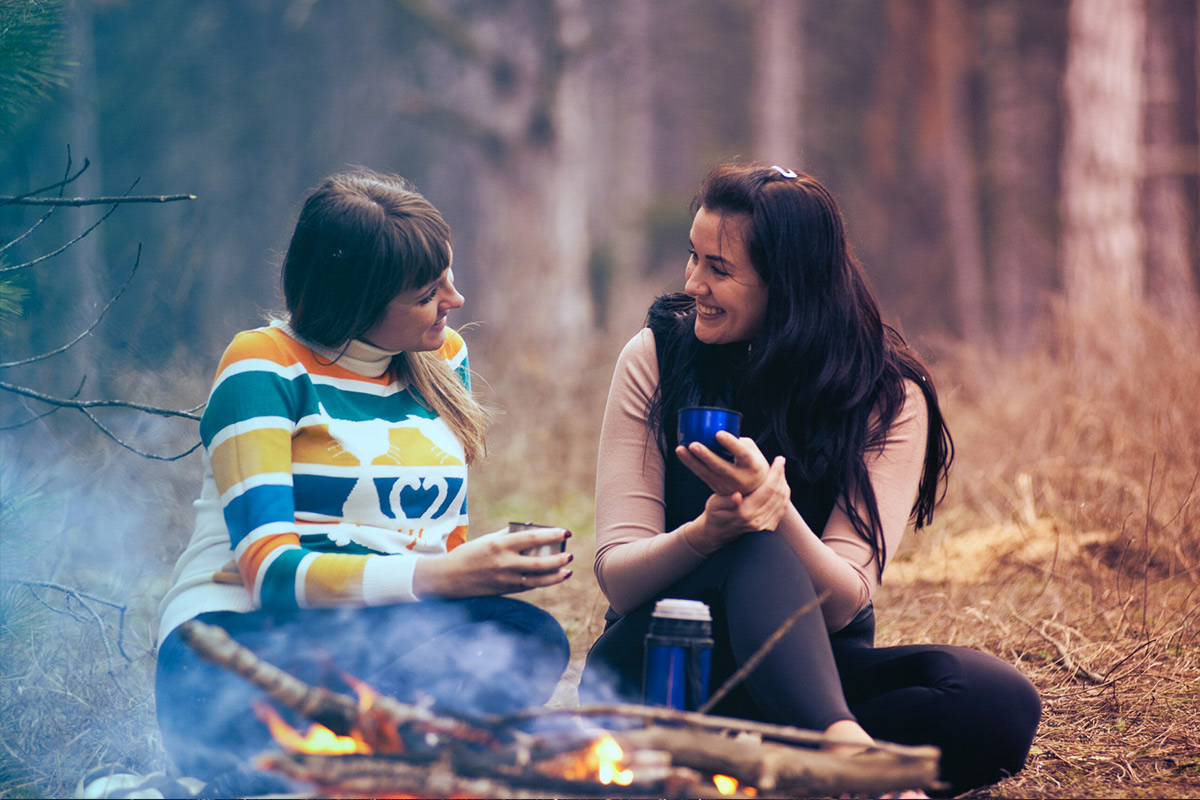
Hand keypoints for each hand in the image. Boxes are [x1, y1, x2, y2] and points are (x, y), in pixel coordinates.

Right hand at [412, 526, 572, 598]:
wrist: (448, 578)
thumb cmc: (469, 554)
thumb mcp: (488, 540)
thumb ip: (509, 535)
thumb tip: (532, 530)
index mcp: (500, 544)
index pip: (532, 538)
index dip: (552, 534)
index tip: (566, 532)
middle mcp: (504, 563)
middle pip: (539, 562)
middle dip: (558, 559)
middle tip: (570, 554)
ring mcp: (505, 579)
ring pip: (537, 580)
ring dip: (556, 575)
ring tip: (568, 570)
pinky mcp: (505, 591)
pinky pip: (529, 586)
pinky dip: (543, 582)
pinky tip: (554, 577)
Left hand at [676, 431, 771, 494]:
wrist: (756, 490)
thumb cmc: (753, 463)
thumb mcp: (753, 451)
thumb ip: (738, 441)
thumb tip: (718, 430)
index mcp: (753, 465)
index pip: (741, 454)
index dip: (730, 444)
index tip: (718, 433)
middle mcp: (740, 478)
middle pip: (720, 467)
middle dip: (705, 456)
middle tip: (693, 445)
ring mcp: (728, 486)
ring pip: (707, 473)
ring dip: (691, 461)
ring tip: (680, 449)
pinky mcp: (717, 489)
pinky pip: (702, 476)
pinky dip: (691, 465)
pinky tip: (682, 454)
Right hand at [684, 456, 789, 554]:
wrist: (718, 533)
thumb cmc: (714, 514)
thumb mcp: (715, 505)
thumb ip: (726, 501)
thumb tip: (737, 496)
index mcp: (745, 512)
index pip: (768, 489)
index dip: (775, 473)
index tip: (779, 460)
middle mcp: (758, 520)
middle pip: (777, 494)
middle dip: (781, 475)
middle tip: (781, 461)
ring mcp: (764, 526)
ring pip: (782, 501)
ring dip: (783, 484)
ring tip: (781, 471)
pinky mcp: (768, 528)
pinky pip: (782, 509)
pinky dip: (784, 496)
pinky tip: (781, 486)